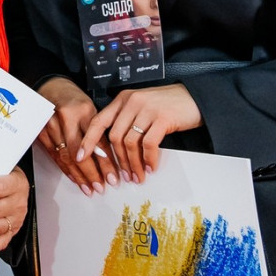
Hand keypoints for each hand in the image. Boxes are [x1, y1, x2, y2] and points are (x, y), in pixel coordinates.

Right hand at [36, 76, 114, 192]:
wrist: (50, 88)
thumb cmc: (72, 98)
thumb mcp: (90, 109)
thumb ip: (98, 131)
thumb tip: (109, 158)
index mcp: (82, 110)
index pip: (96, 141)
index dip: (105, 162)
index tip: (113, 176)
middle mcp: (65, 118)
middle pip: (80, 153)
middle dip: (92, 173)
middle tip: (101, 186)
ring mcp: (51, 126)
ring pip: (67, 158)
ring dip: (79, 176)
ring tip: (89, 188)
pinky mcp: (41, 134)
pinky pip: (55, 157)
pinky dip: (66, 170)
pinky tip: (75, 178)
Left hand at [78, 83, 201, 183]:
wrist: (195, 98)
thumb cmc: (167, 106)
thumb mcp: (141, 108)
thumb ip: (126, 121)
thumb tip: (114, 150)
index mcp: (122, 100)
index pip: (98, 121)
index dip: (88, 140)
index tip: (81, 157)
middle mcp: (132, 102)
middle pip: (114, 137)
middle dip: (117, 161)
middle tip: (122, 177)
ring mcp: (147, 109)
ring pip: (130, 143)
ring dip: (132, 164)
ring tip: (138, 176)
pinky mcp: (162, 118)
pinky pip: (149, 144)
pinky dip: (148, 159)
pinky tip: (150, 168)